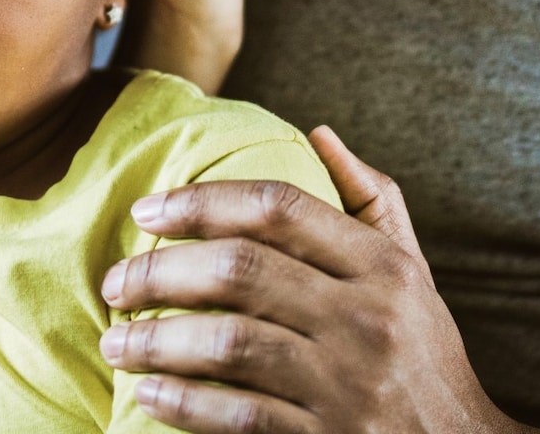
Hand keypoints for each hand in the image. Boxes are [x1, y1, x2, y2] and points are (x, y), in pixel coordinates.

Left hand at [97, 128, 536, 433]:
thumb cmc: (425, 354)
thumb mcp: (414, 274)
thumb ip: (372, 201)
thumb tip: (318, 134)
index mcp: (384, 268)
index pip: (279, 207)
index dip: (202, 201)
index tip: (147, 210)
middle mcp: (367, 319)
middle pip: (240, 271)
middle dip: (159, 272)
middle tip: (114, 283)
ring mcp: (349, 384)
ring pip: (230, 343)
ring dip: (157, 342)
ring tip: (116, 343)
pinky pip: (242, 417)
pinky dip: (187, 404)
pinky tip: (150, 394)